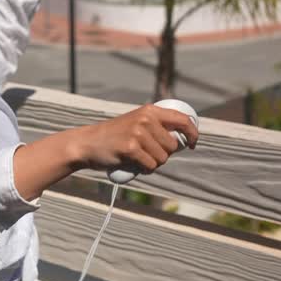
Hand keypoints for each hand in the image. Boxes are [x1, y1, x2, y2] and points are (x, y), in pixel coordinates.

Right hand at [76, 105, 198, 173]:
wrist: (87, 143)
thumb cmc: (115, 136)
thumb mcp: (136, 123)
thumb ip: (157, 127)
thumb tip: (183, 140)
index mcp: (150, 110)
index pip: (182, 119)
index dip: (192, 133)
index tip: (192, 144)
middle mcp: (146, 119)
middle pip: (172, 146)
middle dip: (163, 154)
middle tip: (146, 153)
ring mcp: (138, 133)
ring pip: (162, 158)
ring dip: (152, 163)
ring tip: (137, 157)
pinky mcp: (130, 148)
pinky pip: (150, 166)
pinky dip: (144, 170)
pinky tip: (133, 164)